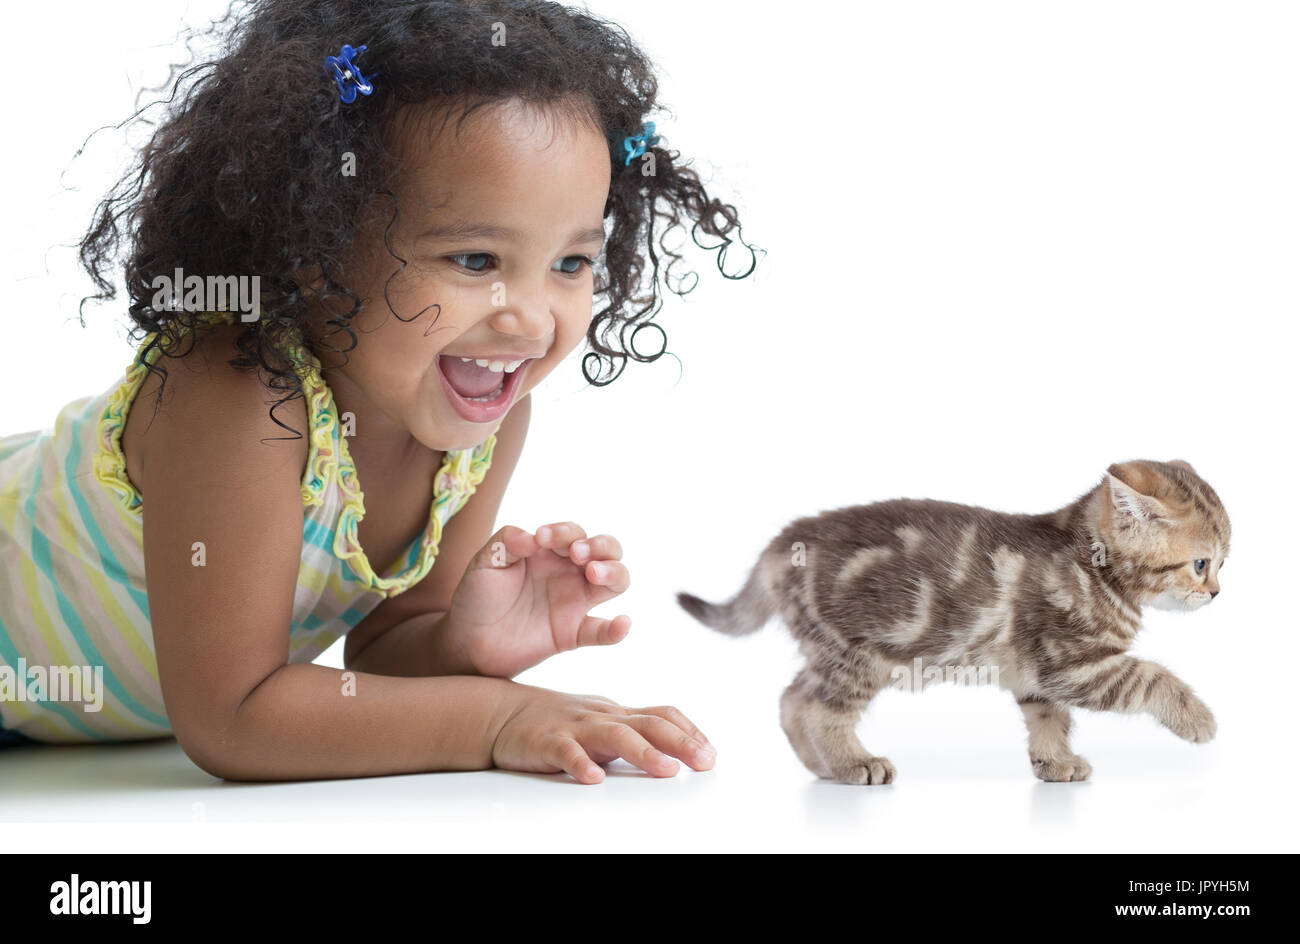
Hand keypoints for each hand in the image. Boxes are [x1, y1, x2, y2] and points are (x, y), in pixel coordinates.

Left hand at [443, 522, 632, 677]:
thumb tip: (532, 537)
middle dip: (600, 545)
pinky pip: (602, 632)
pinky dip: (617, 629)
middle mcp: (569, 573)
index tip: (541, 538)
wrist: (467, 639)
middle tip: (575, 553)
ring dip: (614, 571)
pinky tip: (622, 623)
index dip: (564, 531)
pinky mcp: (572, 633)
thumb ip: (506, 542)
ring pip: (616, 581)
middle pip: (607, 550)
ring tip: (594, 573)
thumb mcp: (485, 562)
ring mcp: (574, 602)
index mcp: (550, 552)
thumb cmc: (478, 595)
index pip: (573, 532)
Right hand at [491, 684, 716, 783]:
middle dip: (681, 742)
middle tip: (705, 762)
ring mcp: (575, 727)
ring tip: (667, 770)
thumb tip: (675, 752)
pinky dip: (581, 764)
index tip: (711, 753)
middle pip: (648, 723)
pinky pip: (566, 752)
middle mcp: (602, 716)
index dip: (689, 731)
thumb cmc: (556, 722)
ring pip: (614, 735)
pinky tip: (594, 779)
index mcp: (616, 712)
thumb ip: (631, 733)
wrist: (501, 713)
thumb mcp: (600, 722)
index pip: (661, 714)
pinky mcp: (546, 742)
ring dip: (643, 752)